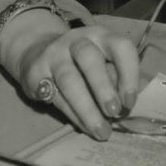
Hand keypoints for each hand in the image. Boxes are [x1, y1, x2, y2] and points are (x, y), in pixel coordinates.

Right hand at [0, 11, 138, 139]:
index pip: (121, 46)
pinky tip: (83, 126)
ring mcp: (54, 54)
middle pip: (90, 59)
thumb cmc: (81, 64)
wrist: (37, 52)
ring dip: (87, 108)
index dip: (129, 73)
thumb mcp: (101, 61)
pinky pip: (55, 95)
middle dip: (104, 87)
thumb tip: (126, 108)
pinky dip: (72, 114)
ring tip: (100, 130)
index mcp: (101, 36)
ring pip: (69, 80)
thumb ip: (114, 79)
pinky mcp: (36, 72)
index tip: (130, 102)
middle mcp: (77, 40)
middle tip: (114, 113)